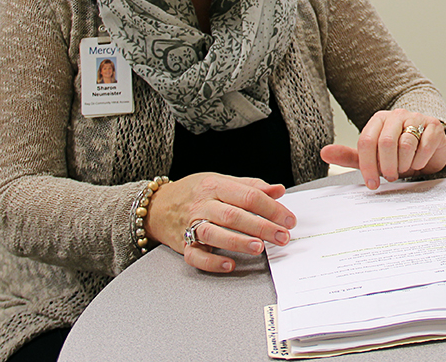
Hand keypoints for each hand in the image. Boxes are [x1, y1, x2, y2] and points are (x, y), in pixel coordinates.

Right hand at [146, 173, 296, 272]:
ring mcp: (191, 225)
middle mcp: (203, 205)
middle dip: (261, 227)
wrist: (157, 206)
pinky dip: (212, 262)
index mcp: (216, 186)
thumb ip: (250, 186)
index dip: (271, 208)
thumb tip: (278, 190)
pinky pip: (195, 255)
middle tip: (282, 236)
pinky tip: (229, 264)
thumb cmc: (194, 192)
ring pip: (215, 233)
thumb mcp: (221, 181)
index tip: (288, 220)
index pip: (248, 196)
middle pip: (234, 215)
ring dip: (238, 242)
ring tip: (259, 248)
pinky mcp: (182, 244)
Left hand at [321, 109, 445, 189]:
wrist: (429, 148)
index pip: (366, 141)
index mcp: (378, 120)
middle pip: (385, 142)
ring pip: (405, 145)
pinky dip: (420, 161)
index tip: (372, 183)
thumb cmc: (398, 153)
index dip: (367, 166)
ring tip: (404, 168)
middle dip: (387, 166)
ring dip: (404, 164)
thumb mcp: (373, 157)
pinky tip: (418, 162)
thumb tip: (324, 153)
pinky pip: (424, 146)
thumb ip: (350, 156)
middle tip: (391, 176)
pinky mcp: (434, 126)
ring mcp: (416, 118)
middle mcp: (396, 115)